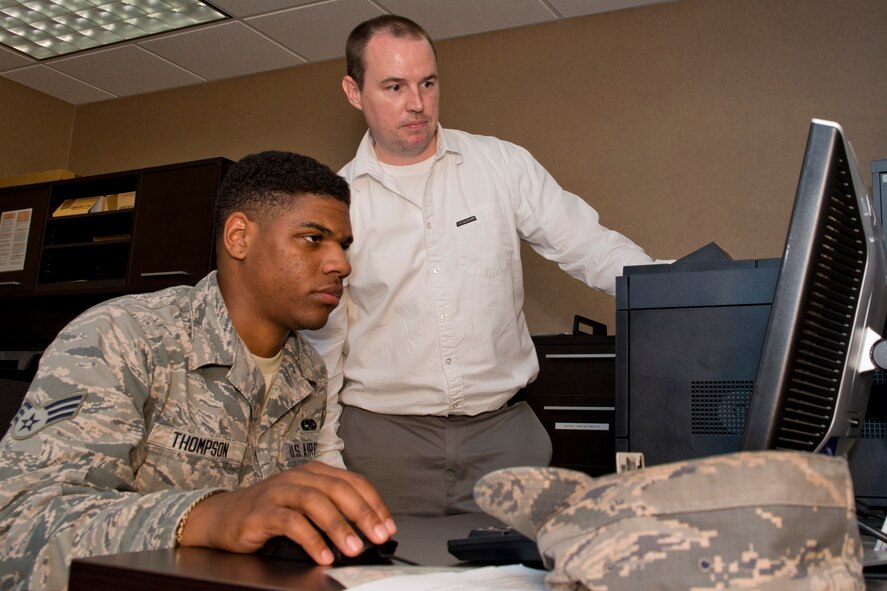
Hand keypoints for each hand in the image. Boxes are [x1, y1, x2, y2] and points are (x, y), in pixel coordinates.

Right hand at [178, 461, 396, 564]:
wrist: (221, 517)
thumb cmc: (268, 513)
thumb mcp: (304, 506)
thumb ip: (332, 510)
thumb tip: (367, 531)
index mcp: (314, 472)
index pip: (353, 481)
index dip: (374, 503)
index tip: (388, 526)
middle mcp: (298, 477)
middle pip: (338, 489)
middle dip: (363, 514)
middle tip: (379, 536)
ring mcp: (279, 491)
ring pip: (316, 502)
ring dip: (339, 526)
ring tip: (354, 548)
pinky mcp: (262, 511)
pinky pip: (291, 522)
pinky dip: (311, 539)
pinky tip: (324, 554)